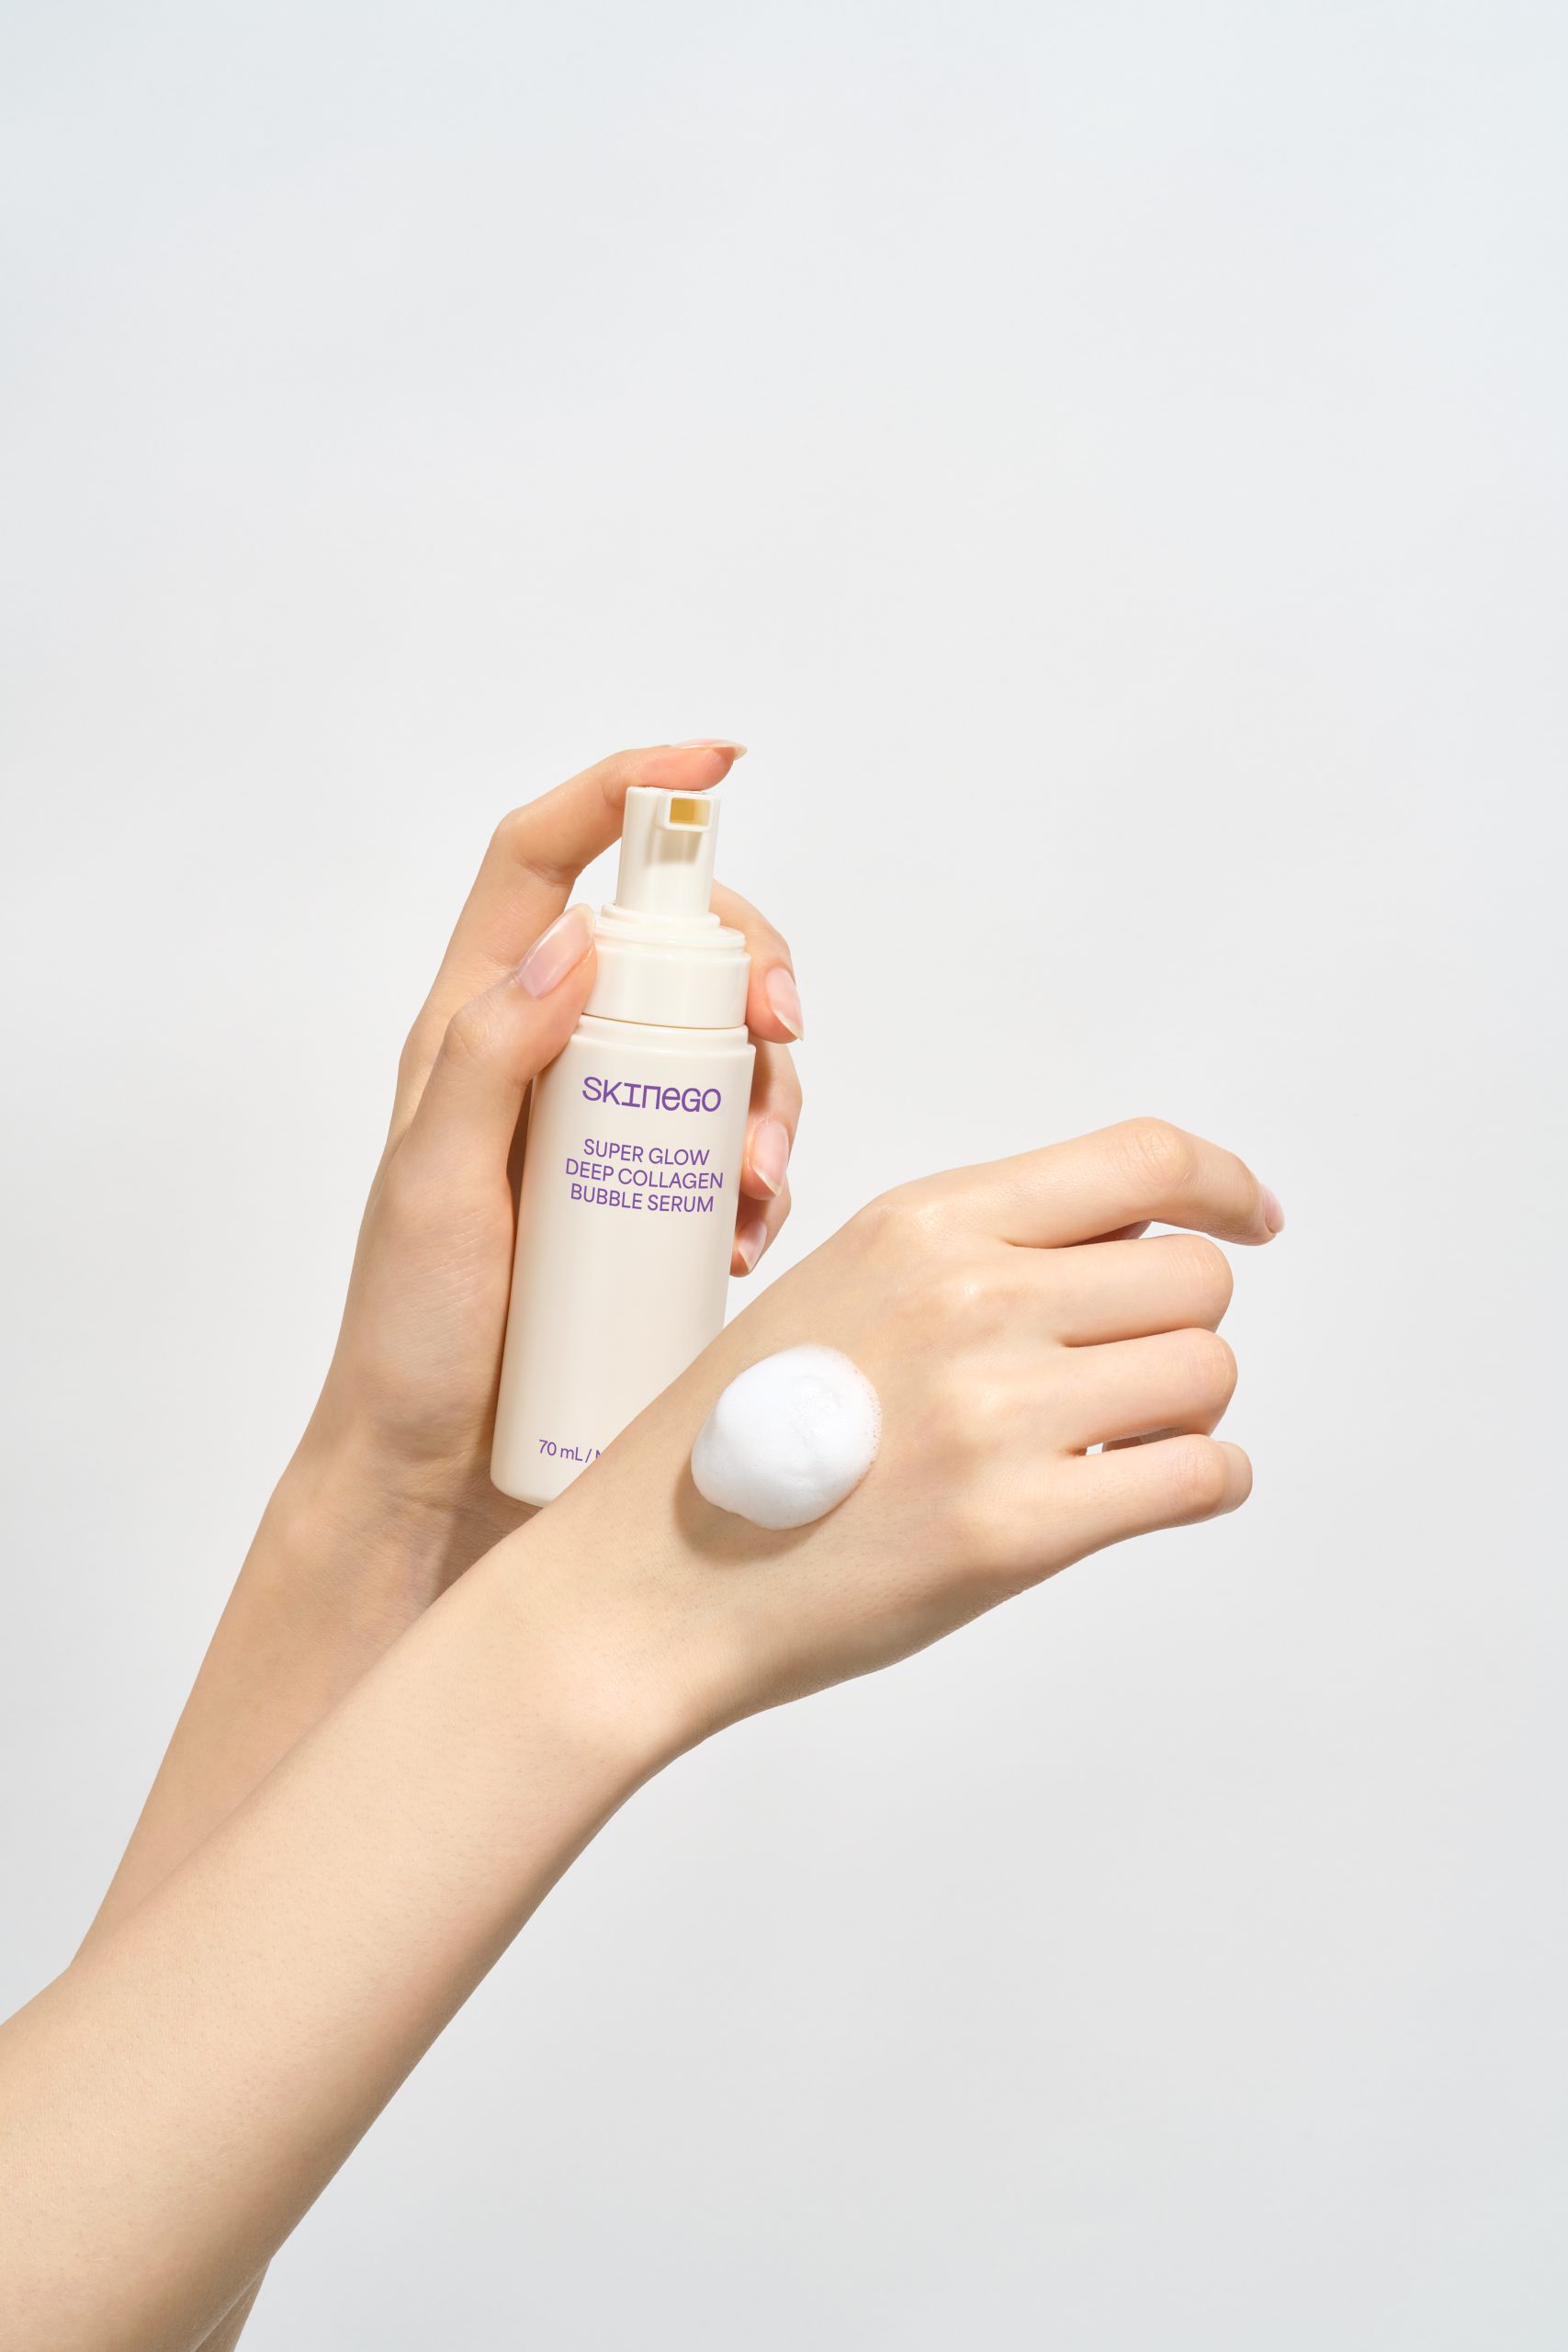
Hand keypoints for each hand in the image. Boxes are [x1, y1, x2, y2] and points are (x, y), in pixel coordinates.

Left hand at [300, 741, 803, 1572]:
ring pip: (720, 1051)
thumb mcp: (433, 1187)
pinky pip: (733, 1146)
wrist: (441, 1473)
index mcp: (476, 1023)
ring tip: (757, 1188)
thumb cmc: (413, 1337)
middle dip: (748, 972)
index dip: (623, 794)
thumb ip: (487, 1053)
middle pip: (671, 950)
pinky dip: (764, 1170)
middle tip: (781, 1036)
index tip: (715, 770)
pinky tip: (749, 1233)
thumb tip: (577, 936)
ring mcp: (605, 1127)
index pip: (543, 864)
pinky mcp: (651, 1197)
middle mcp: (547, 1058)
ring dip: (768, 1094)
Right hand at [529, 1120, 1282, 1730]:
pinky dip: (1206, 1482)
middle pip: (1194, 1277)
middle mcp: (969, 1300)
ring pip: (1207, 1373)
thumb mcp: (841, 1283)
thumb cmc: (736, 1441)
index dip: (1222, 1185)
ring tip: (1111, 1443)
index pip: (1141, 1161)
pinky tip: (1152, 1491)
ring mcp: (996, 1416)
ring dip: (1184, 1410)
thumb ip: (977, 1251)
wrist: (653, 1580)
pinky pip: (1202, 1475)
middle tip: (1122, 1374)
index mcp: (922, 1223)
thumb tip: (1131, 1244)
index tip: (1251, 1219)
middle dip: (1179, 1324)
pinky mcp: (1019, 1530)